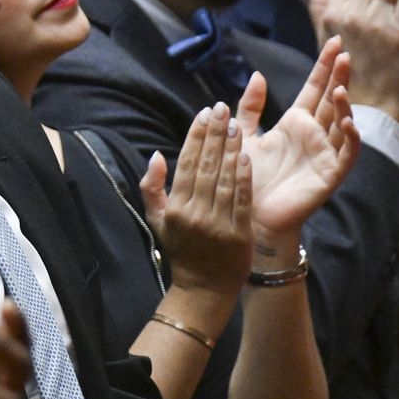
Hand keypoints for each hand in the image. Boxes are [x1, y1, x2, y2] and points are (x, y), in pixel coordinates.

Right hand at [141, 104, 253, 299]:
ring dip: (231, 149)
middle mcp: (195, 213)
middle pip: (206, 166)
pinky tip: (246, 156)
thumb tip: (156, 155)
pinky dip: (244, 176)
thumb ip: (151, 187)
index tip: (204, 114)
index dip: (196, 137)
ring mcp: (217, 224)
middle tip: (222, 109)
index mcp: (175, 208)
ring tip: (236, 124)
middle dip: (215, 134)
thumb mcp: (156, 220)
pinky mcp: (238, 233)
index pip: (187, 163)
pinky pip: (241, 199)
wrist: (203, 290)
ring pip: (225, 178)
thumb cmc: (181, 251)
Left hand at [236, 37, 359, 260]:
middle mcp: (314, 135)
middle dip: (339, 77)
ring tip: (340, 88)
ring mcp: (324, 154)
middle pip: (331, 100)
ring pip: (341, 124)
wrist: (249, 215)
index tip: (335, 42)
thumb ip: (250, 107)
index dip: (324, 66)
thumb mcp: (243, 134)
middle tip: (345, 52)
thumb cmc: (248, 176)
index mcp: (295, 123)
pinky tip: (346, 122)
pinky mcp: (330, 174)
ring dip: (344, 106)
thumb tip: (257, 75)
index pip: (315, 88)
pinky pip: (346, 154)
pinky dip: (349, 138)